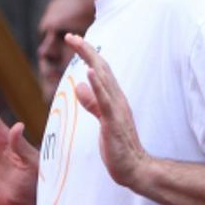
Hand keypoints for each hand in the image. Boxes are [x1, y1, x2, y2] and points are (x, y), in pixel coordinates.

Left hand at [69, 35, 150, 189]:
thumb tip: (78, 85)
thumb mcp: (101, 119)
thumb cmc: (118, 146)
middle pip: (101, 68)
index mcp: (113, 98)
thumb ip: (91, 102)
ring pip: (104, 79)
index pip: (100, 71)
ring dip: (91, 60)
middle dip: (86, 50)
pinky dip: (97, 85)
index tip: (73, 40)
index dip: (87, 54)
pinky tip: (89, 71)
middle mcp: (117, 99)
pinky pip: (105, 100)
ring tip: (78, 44)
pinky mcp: (113, 122)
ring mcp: (117, 109)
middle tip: (70, 36)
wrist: (134, 168)